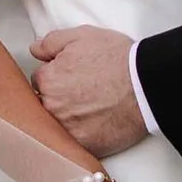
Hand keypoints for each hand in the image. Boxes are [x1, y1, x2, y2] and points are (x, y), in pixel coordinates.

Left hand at [31, 23, 145, 157]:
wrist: (146, 85)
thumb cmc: (118, 59)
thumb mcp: (82, 36)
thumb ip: (51, 42)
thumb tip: (34, 50)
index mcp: (48, 80)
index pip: (39, 81)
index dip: (55, 78)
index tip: (70, 79)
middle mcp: (52, 106)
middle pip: (44, 104)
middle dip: (58, 99)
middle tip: (83, 94)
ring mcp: (66, 128)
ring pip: (57, 124)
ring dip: (69, 118)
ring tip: (91, 110)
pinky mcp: (84, 145)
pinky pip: (74, 142)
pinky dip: (82, 134)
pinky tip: (96, 124)